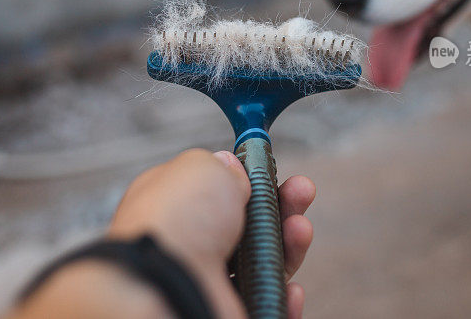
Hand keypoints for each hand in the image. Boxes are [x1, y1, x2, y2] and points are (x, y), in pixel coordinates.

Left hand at [110, 148, 315, 318]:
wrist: (168, 283)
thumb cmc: (176, 221)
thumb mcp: (202, 168)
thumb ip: (222, 166)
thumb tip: (233, 168)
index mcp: (178, 207)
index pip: (221, 192)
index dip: (251, 179)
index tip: (273, 169)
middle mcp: (193, 245)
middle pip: (250, 226)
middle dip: (282, 208)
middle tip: (302, 191)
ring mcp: (210, 282)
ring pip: (263, 265)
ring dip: (289, 246)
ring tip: (300, 230)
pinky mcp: (226, 310)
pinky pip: (266, 305)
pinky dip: (284, 297)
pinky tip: (290, 286)